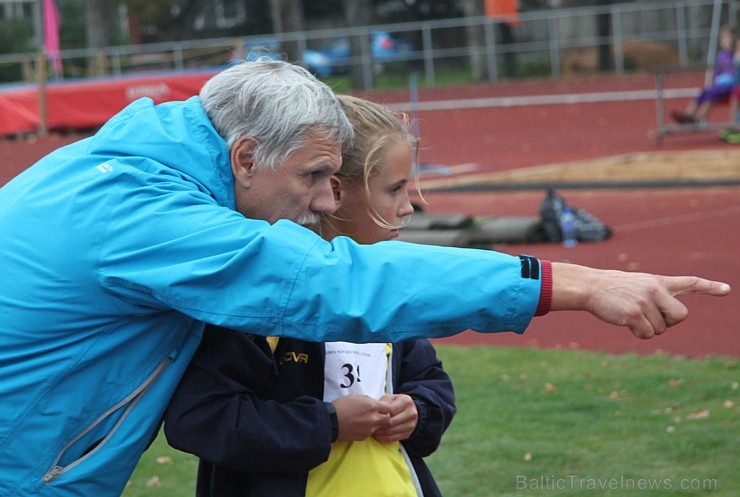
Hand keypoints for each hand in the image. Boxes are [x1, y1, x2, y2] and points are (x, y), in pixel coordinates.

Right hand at [333, 395, 390, 441]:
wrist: (330, 421)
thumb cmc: (341, 406)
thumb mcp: (356, 397)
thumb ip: (369, 400)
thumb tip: (375, 404)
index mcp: (372, 406)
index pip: (388, 408)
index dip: (384, 408)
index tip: (380, 408)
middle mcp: (373, 418)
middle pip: (387, 419)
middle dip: (384, 417)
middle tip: (377, 415)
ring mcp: (369, 429)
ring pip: (380, 427)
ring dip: (376, 424)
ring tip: (365, 421)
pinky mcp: (364, 437)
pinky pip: (370, 433)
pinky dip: (368, 430)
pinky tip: (359, 426)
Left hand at [372, 394, 417, 442]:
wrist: (407, 410)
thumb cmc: (395, 403)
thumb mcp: (390, 398)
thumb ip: (383, 403)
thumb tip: (375, 412)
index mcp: (406, 401)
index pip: (391, 410)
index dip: (381, 414)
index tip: (372, 416)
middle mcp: (411, 413)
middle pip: (392, 422)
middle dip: (380, 424)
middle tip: (370, 425)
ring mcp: (411, 425)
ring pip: (392, 431)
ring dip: (380, 432)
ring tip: (372, 430)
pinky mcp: (408, 434)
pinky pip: (394, 438)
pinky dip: (384, 438)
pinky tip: (377, 435)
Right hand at [550, 263, 730, 338]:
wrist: (589, 286)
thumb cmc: (611, 288)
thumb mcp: (637, 285)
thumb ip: (656, 296)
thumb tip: (668, 319)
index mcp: (658, 282)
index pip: (689, 282)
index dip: (710, 287)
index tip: (728, 290)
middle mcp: (655, 290)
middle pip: (681, 316)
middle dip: (669, 322)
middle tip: (650, 318)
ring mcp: (645, 302)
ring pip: (661, 329)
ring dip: (647, 328)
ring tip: (630, 316)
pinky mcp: (634, 315)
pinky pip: (647, 334)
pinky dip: (638, 333)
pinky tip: (625, 322)